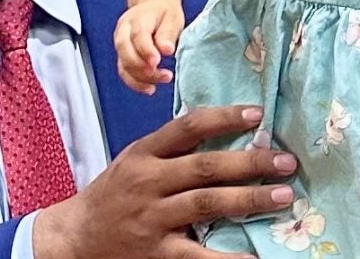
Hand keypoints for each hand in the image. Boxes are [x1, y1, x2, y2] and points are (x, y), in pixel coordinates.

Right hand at [32, 105, 295, 258]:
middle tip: (286, 161)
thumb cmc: (112, 195)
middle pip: (206, 167)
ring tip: (283, 195)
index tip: (258, 114)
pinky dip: (229, 257)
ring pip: (207, 204)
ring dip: (249, 199)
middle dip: (251, 161)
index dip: (224, 118)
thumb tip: (223, 126)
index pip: (188, 127)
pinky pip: (199, 256)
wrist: (73, 239)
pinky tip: (255, 255)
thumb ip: (171, 147)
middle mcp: (148, 182)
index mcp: (143, 153)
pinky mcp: (156, 253)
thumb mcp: (133, 161)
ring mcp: (152, 218)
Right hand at [115, 0, 184, 94]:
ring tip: (162, 79)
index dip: (146, 50)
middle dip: (139, 65)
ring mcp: (121, 43)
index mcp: (138, 18)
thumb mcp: (172, 18)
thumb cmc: (164, 14)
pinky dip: (135, 83)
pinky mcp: (122, 56)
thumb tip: (166, 49)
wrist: (153, 7)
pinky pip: (124, 72)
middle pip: (124, 49)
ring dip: (140, 77)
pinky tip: (150, 88)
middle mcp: (124, 30)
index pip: (138, 34)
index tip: (157, 62)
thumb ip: (168, 33)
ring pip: (123, 63)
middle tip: (157, 72)